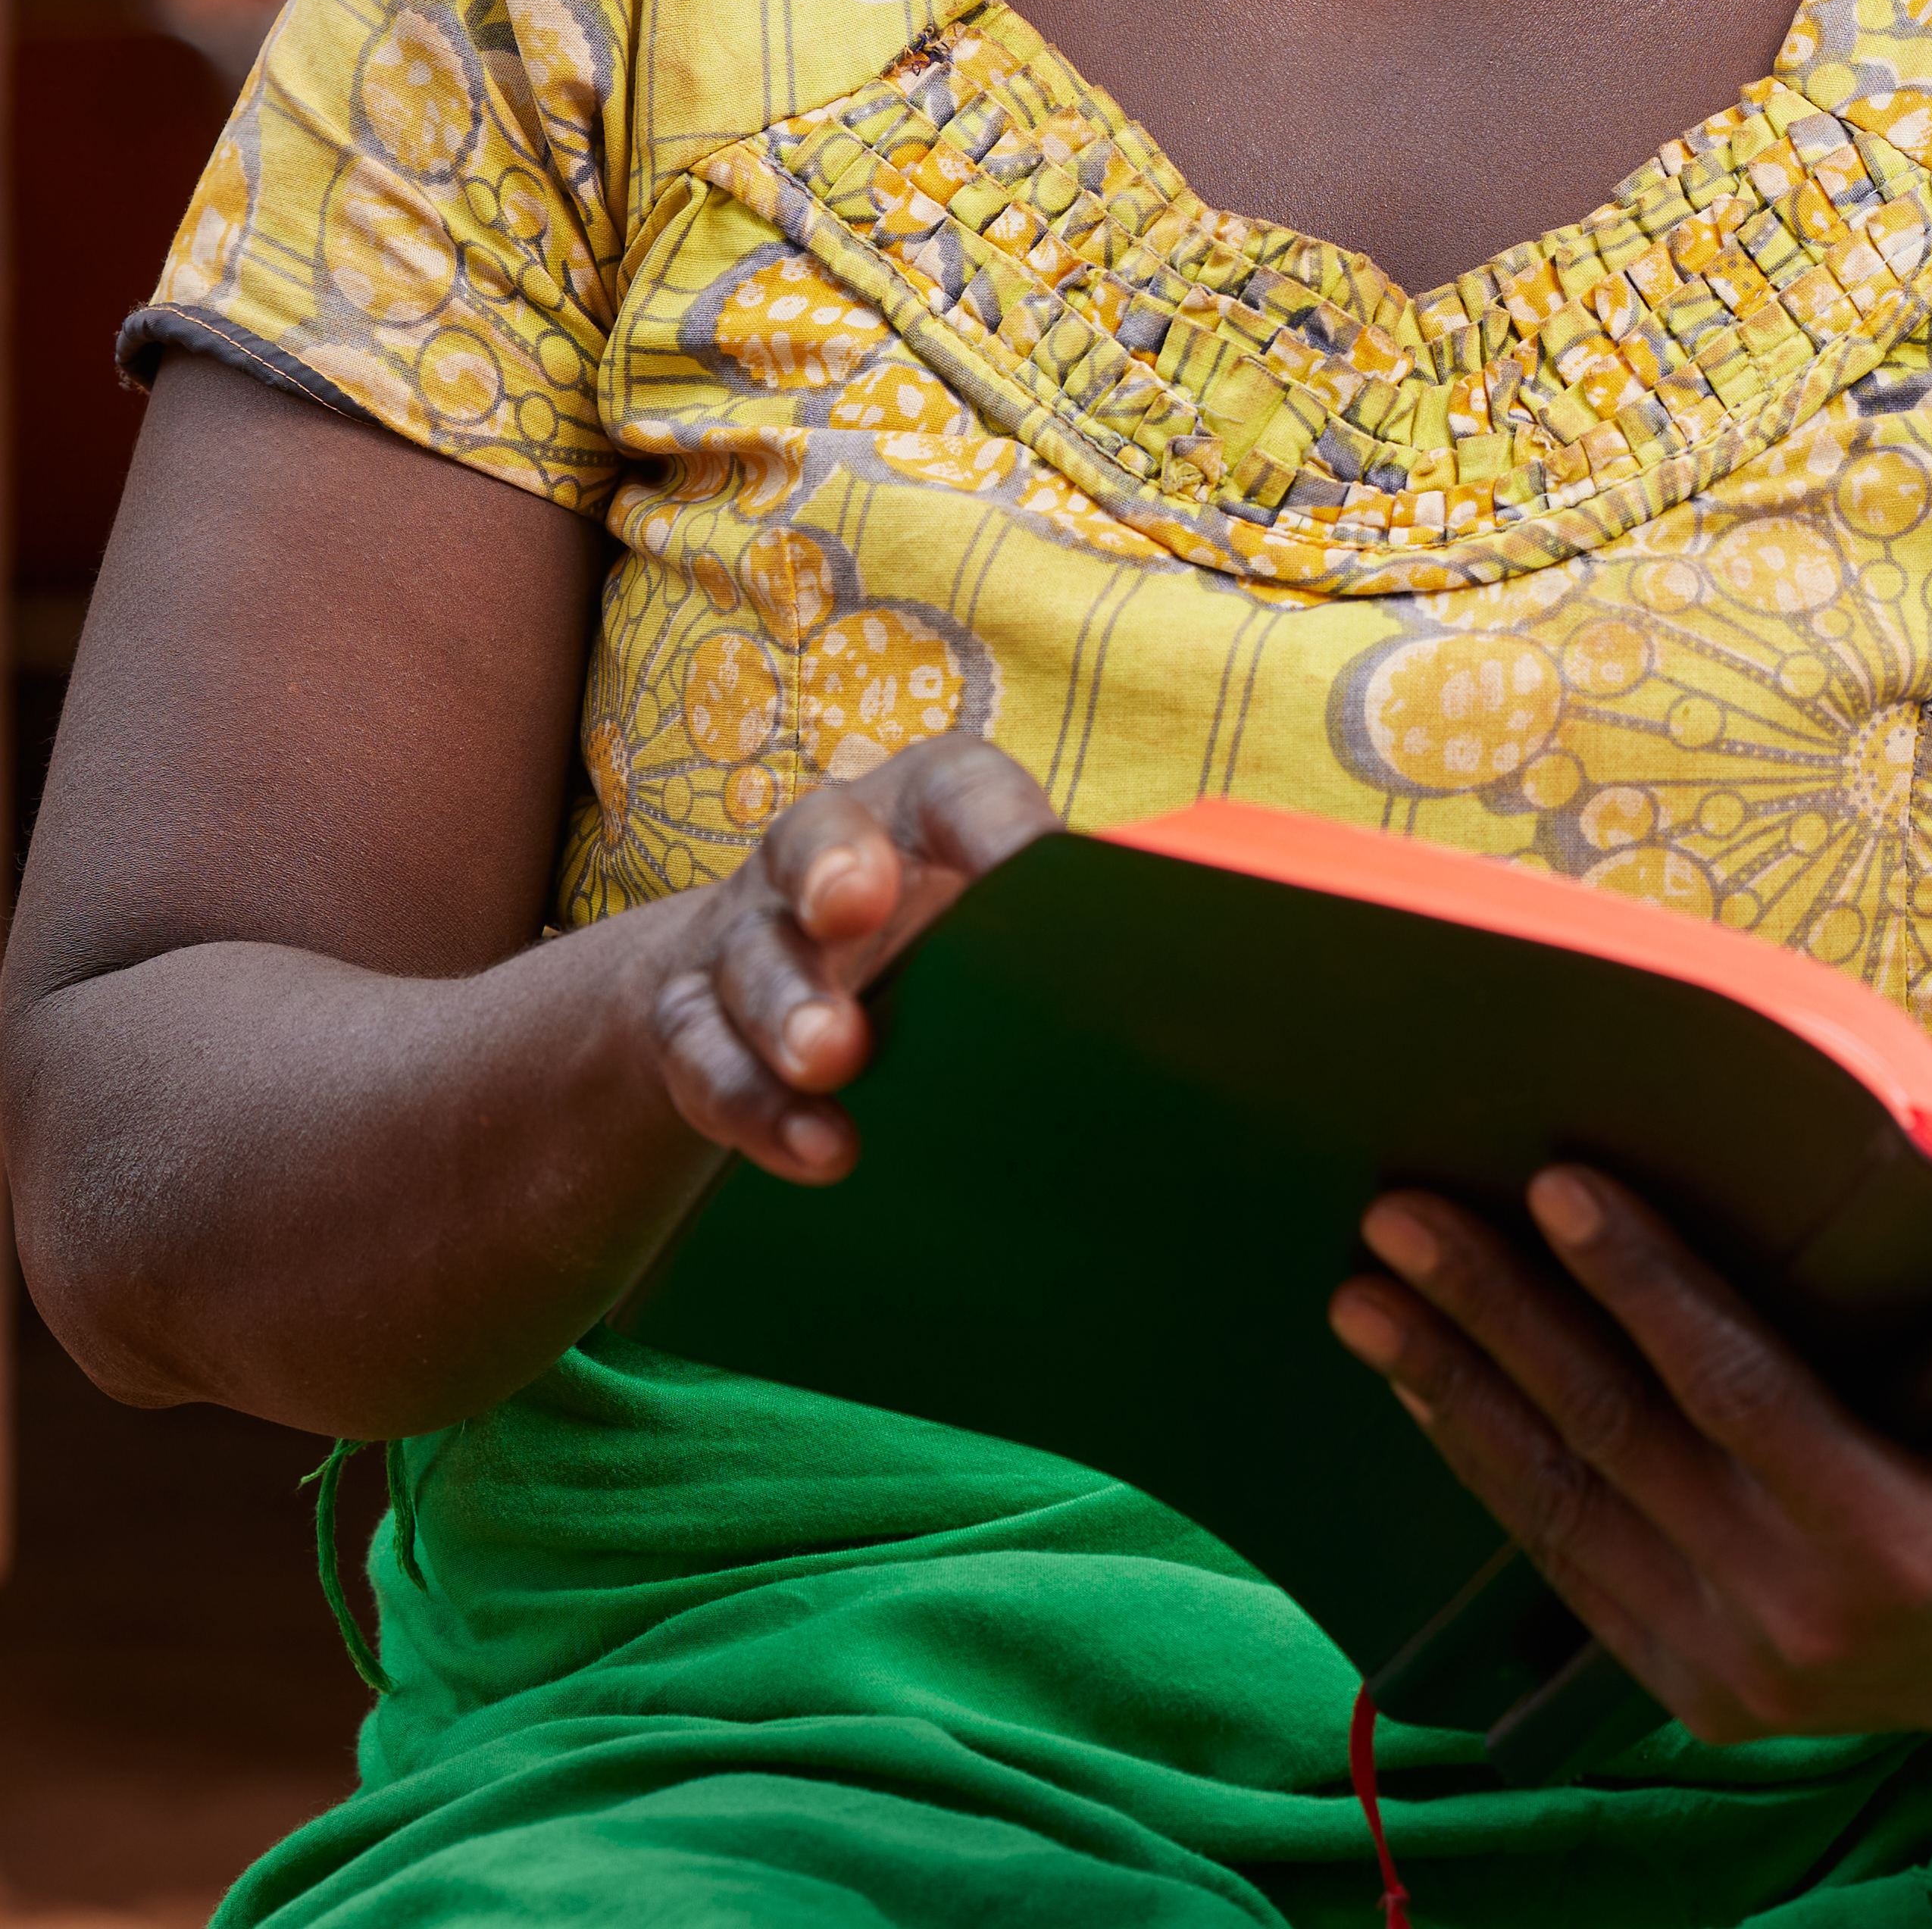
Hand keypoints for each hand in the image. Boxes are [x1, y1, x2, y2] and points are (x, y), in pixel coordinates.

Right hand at [646, 732, 1055, 1183]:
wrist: (768, 1002)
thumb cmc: (937, 959)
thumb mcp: (995, 931)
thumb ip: (1077, 946)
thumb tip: (1237, 1017)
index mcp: (924, 810)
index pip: (958, 788)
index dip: (992, 820)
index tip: (1035, 861)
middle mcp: (826, 851)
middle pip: (817, 833)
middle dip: (835, 866)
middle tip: (858, 906)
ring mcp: (746, 933)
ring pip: (752, 952)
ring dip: (790, 1006)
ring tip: (831, 1060)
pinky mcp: (686, 1020)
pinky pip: (701, 1055)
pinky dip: (751, 1104)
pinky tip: (815, 1151)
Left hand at [1327, 1167, 1931, 1740]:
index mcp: (1891, 1549)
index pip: (1734, 1390)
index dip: (1644, 1282)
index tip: (1557, 1182)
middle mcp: (1792, 1623)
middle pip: (1615, 1435)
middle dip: (1496, 1315)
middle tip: (1400, 1215)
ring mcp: (1727, 1669)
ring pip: (1562, 1505)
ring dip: (1452, 1391)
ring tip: (1362, 1296)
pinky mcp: (1688, 1691)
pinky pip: (1564, 1565)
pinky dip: (1486, 1472)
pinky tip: (1423, 1392)